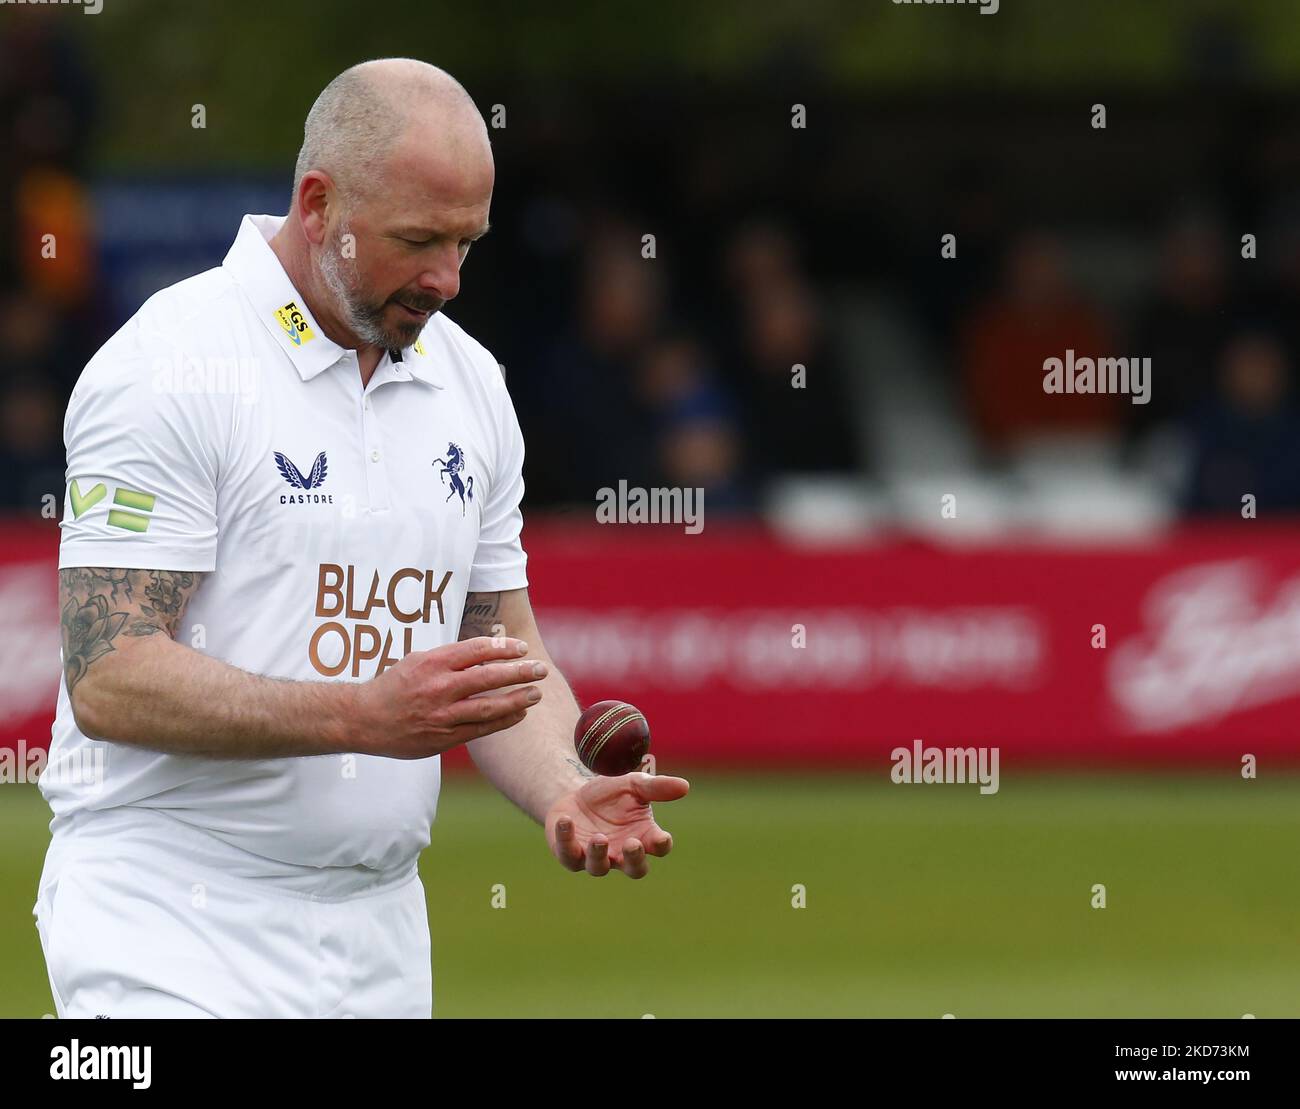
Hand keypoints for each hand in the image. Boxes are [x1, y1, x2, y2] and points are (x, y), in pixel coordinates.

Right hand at [354, 636, 545, 758]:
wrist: (364, 720)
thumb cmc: (394, 686)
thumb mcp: (417, 660)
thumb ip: (449, 658)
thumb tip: (486, 651)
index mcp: (432, 663)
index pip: (476, 650)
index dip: (503, 648)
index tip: (521, 648)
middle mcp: (439, 687)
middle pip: (488, 677)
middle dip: (519, 672)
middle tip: (540, 669)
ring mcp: (442, 714)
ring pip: (488, 707)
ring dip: (517, 700)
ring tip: (536, 693)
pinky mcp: (443, 738)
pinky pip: (480, 730)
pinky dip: (502, 721)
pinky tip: (519, 714)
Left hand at [546, 772, 689, 878]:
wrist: (575, 793)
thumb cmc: (611, 793)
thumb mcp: (634, 784)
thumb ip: (657, 787)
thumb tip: (685, 786)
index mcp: (644, 836)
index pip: (659, 847)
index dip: (661, 845)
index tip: (662, 837)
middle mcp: (622, 853)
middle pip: (635, 868)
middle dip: (634, 859)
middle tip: (632, 844)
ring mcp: (596, 857)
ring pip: (599, 867)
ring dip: (599, 854)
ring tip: (599, 838)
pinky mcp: (570, 855)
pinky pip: (568, 853)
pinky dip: (566, 839)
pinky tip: (566, 821)